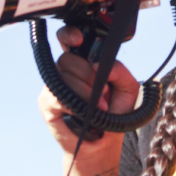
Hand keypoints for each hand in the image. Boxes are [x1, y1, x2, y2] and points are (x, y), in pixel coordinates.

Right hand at [38, 25, 139, 174]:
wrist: (103, 142)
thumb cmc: (113, 112)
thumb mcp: (128, 88)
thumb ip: (121, 70)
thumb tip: (102, 66)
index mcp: (82, 61)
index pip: (68, 38)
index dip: (70, 34)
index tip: (79, 39)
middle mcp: (66, 70)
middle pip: (68, 58)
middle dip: (88, 74)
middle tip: (102, 90)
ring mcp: (54, 85)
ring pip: (65, 75)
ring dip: (86, 91)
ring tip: (99, 106)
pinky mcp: (47, 102)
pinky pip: (58, 95)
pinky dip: (75, 104)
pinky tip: (84, 112)